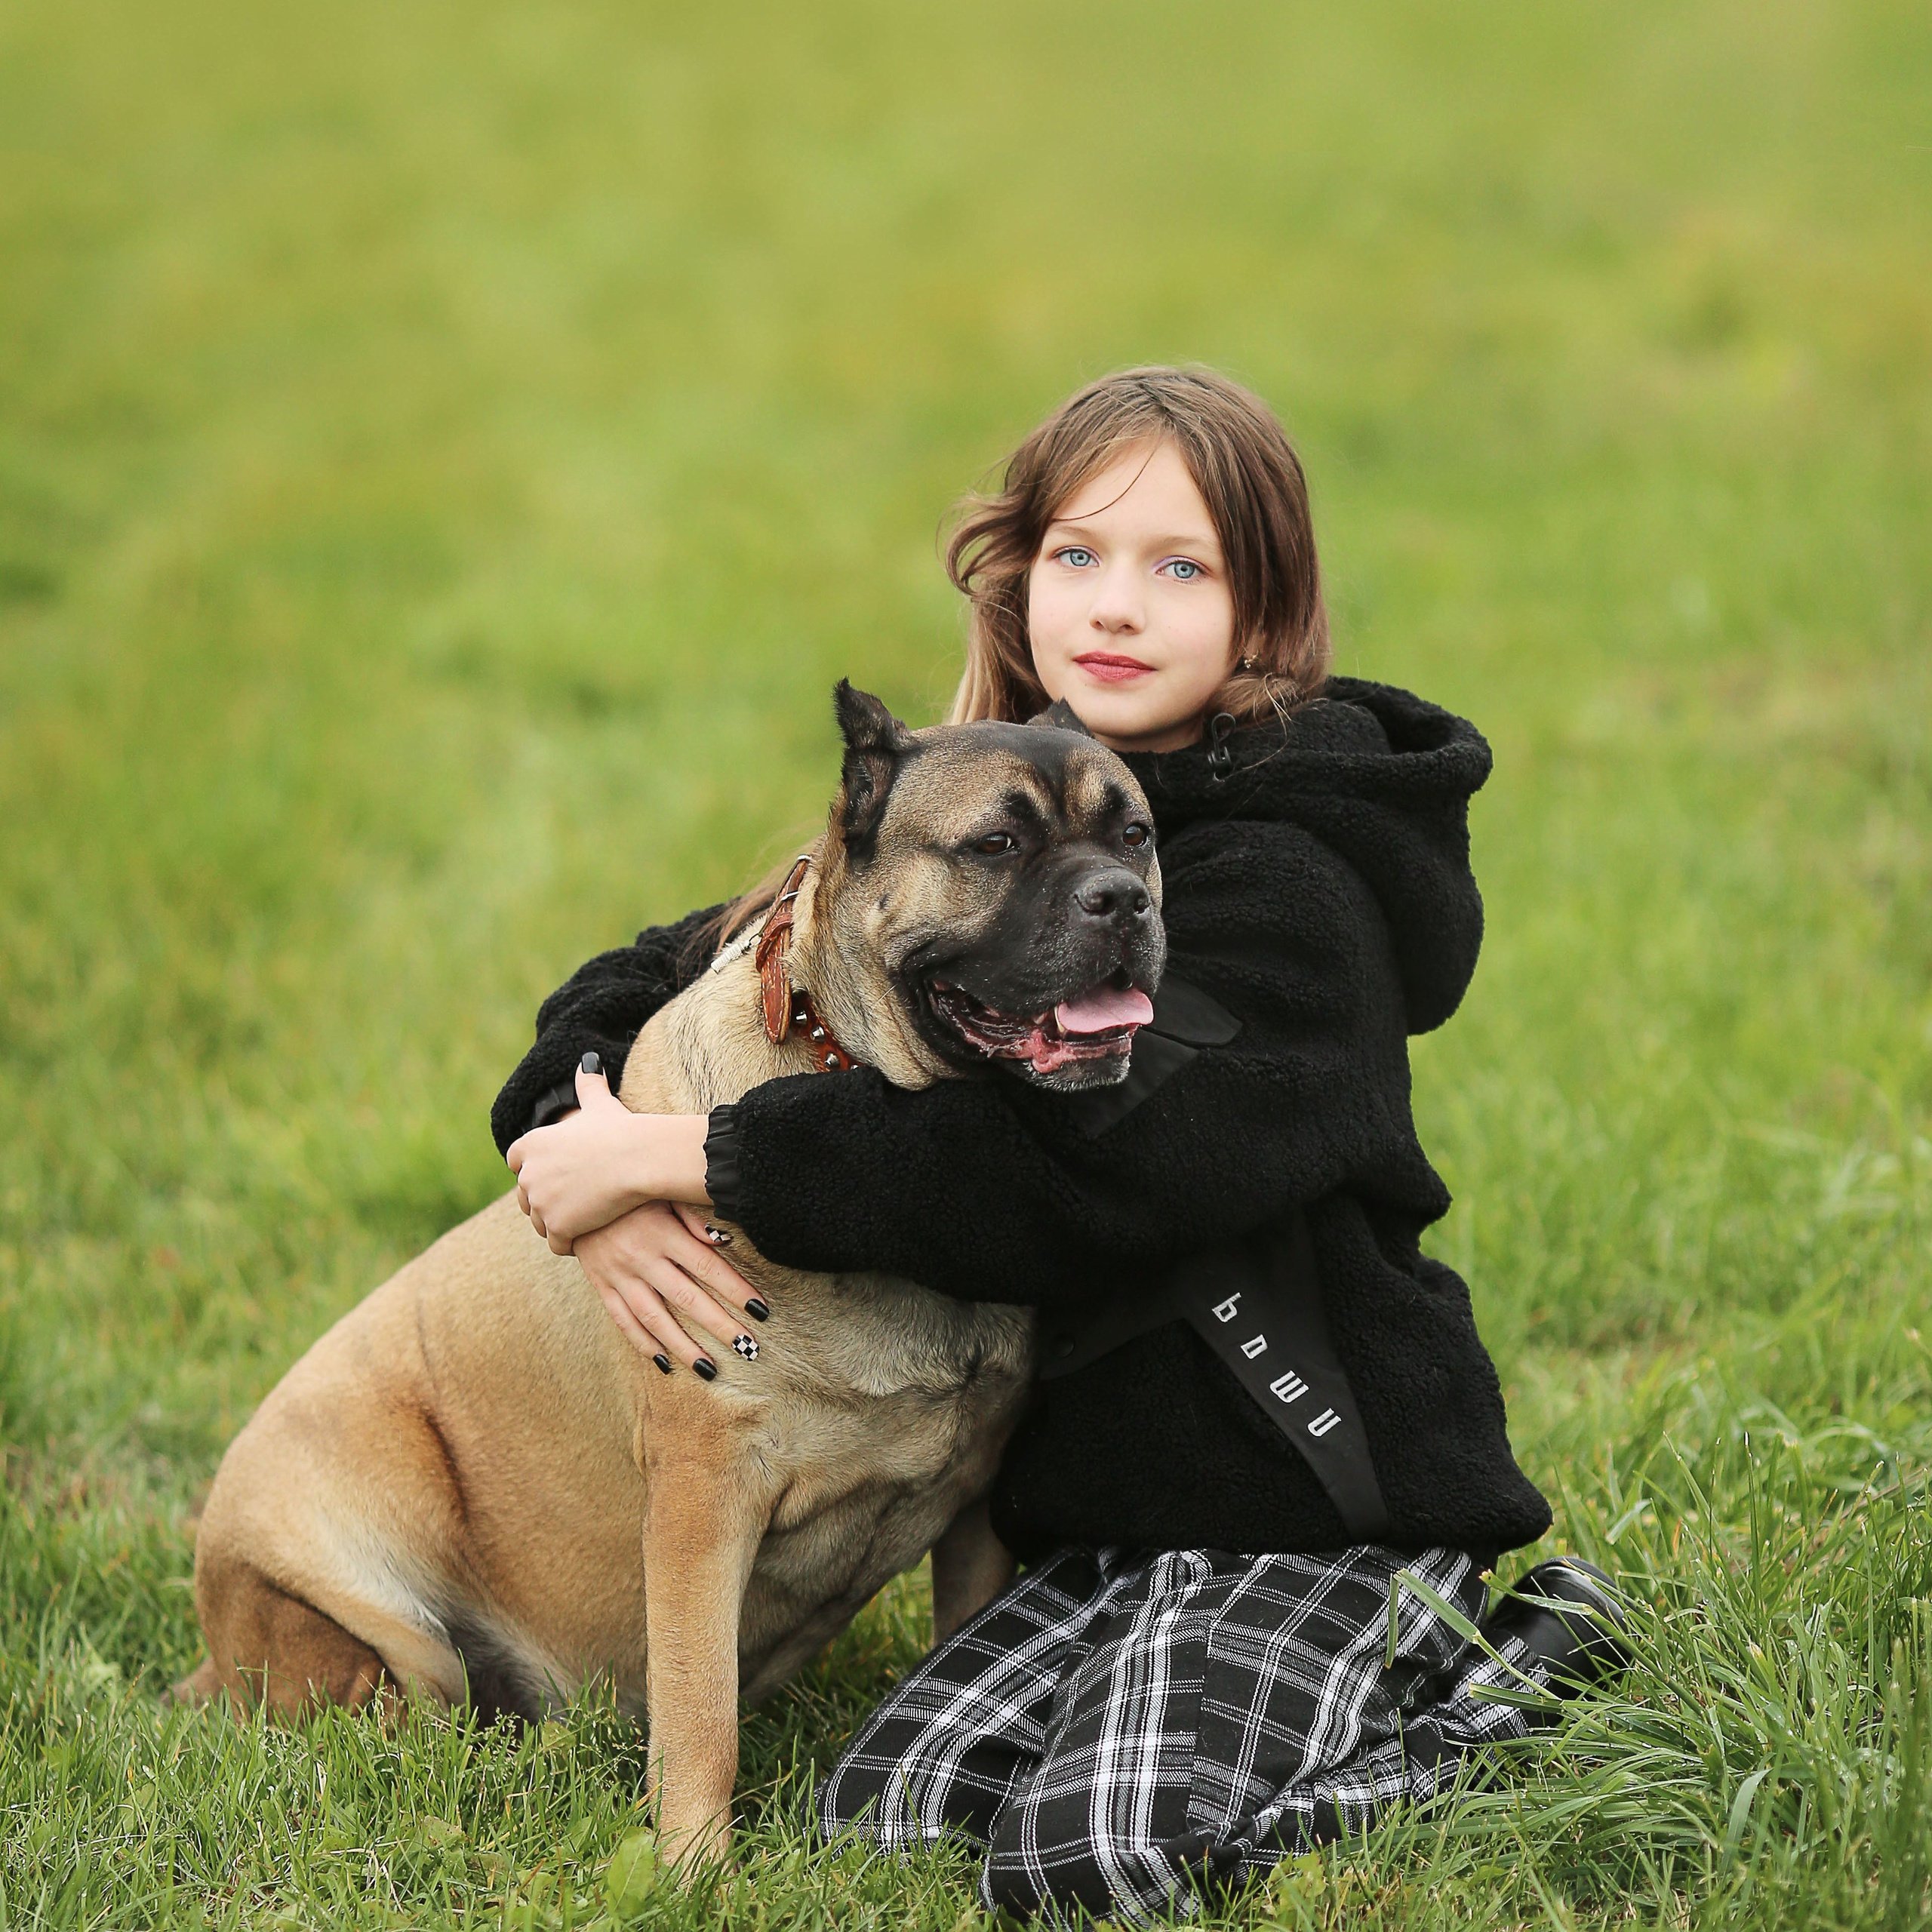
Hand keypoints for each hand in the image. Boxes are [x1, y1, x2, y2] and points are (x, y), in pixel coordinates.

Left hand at [505, 1058, 710, 1250]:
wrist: (637, 1159)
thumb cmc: (621, 1130)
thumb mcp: (599, 1104)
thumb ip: (588, 1084)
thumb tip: (588, 1061)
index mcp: (531, 1144)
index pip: (517, 1161)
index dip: (536, 1168)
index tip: (559, 1173)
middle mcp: (528, 1174)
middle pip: (527, 1197)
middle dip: (547, 1200)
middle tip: (578, 1200)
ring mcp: (541, 1203)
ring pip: (542, 1223)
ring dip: (559, 1223)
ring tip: (586, 1218)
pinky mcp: (558, 1227)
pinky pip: (558, 1244)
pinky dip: (571, 1242)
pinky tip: (590, 1233)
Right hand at [575, 1201, 770, 1375]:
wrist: (574, 1194)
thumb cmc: (632, 1192)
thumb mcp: (664, 1192)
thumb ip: (694, 1216)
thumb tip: (724, 1241)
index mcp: (663, 1232)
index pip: (708, 1267)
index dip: (736, 1290)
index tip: (761, 1311)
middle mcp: (641, 1258)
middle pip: (687, 1299)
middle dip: (720, 1326)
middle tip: (749, 1349)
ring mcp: (619, 1275)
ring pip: (655, 1318)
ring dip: (684, 1347)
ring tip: (710, 1370)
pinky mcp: (602, 1286)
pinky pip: (623, 1321)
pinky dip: (644, 1344)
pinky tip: (665, 1363)